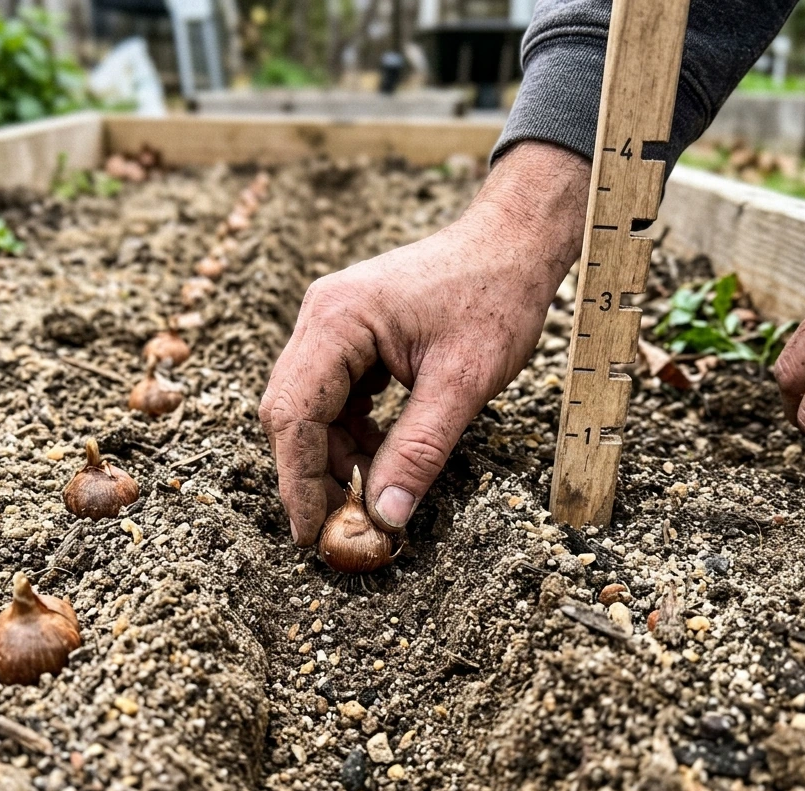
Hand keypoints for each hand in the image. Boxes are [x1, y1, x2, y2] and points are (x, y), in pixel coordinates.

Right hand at [260, 142, 590, 544]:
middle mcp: (321, 317)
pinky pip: (333, 395)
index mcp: (337, 320)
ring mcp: (331, 323)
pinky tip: (380, 454)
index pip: (295, 415)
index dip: (298, 481)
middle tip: (345, 526)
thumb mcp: (462, 384)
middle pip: (292, 413)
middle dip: (314, 473)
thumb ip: (418, 452)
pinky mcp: (349, 334)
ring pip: (310, 409)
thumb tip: (386, 518)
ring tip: (374, 492)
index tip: (313, 534)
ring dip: (336, 455)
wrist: (513, 243)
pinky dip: (351, 432)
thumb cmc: (494, 298)